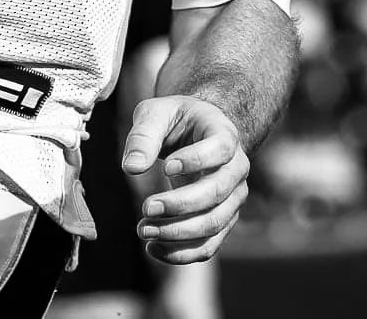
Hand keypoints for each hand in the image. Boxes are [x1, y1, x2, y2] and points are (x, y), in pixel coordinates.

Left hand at [124, 95, 249, 263]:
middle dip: (180, 205)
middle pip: (217, 192)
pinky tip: (152, 248)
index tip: (166, 167)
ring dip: (178, 232)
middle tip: (146, 207)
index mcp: (224, 134)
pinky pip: (208, 245)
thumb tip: (131, 168)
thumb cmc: (176, 120)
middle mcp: (236, 168)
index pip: (220, 149)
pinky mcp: (222, 220)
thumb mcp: (156, 113)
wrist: (197, 133)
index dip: (196, 160)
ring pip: (214, 223)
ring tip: (144, 230)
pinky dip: (182, 253)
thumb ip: (143, 136)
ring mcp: (232, 198)